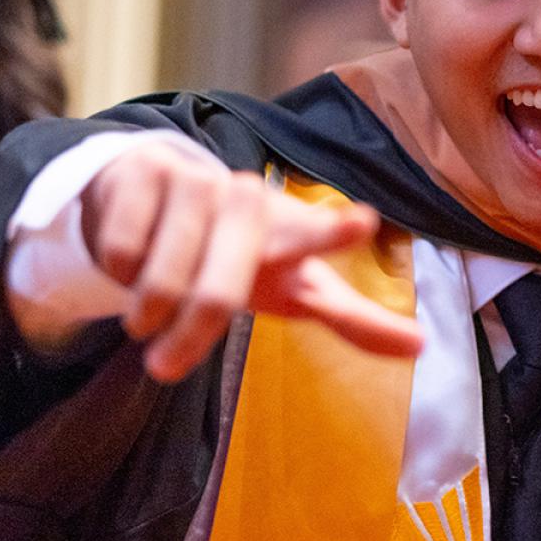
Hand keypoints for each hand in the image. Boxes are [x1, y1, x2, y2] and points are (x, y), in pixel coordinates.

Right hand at [12, 141, 422, 381]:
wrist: (163, 198)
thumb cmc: (245, 255)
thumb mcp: (298, 287)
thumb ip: (354, 319)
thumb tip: (422, 348)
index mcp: (293, 230)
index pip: (316, 234)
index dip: (334, 230)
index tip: (363, 221)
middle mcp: (248, 199)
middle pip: (219, 292)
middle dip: (190, 337)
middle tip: (167, 365)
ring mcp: (195, 182)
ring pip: (161, 279)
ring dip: (147, 311)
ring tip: (152, 307)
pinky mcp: (141, 175)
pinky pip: (119, 253)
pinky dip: (118, 272)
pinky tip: (133, 254)